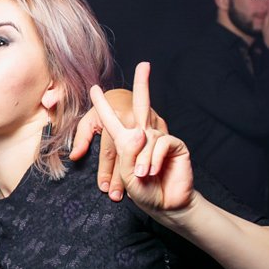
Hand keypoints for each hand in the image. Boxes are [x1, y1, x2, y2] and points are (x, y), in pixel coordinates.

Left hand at [89, 62, 194, 215]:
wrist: (165, 205)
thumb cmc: (142, 190)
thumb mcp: (124, 172)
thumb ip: (126, 151)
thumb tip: (139, 130)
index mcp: (126, 140)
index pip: (111, 120)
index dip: (102, 105)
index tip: (94, 88)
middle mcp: (144, 134)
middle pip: (142, 104)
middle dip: (143, 83)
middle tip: (145, 64)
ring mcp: (160, 138)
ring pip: (145, 136)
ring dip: (141, 158)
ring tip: (142, 174)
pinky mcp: (175, 144)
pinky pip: (160, 142)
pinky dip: (154, 157)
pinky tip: (154, 170)